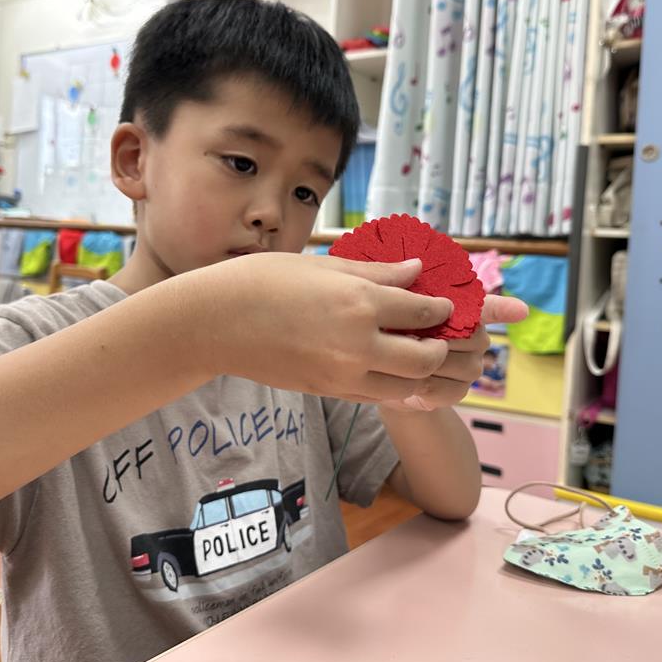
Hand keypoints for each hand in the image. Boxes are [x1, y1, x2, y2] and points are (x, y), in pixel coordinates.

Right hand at [193, 253, 454, 402]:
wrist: (215, 323)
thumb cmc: (263, 281)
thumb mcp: (322, 266)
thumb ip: (375, 273)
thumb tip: (416, 270)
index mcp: (359, 301)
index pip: (423, 310)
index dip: (442, 307)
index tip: (446, 304)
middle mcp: (358, 342)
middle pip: (426, 356)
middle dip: (440, 346)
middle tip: (438, 335)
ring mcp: (342, 373)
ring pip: (406, 385)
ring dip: (419, 372)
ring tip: (416, 354)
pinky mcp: (328, 391)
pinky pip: (376, 396)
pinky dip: (392, 385)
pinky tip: (388, 369)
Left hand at [378, 295, 528, 411]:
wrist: (386, 374)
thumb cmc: (395, 332)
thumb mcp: (398, 308)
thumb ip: (409, 289)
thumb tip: (415, 264)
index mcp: (464, 312)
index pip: (489, 308)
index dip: (505, 308)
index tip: (520, 310)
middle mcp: (475, 338)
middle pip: (471, 338)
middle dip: (437, 339)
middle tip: (407, 337)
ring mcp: (470, 367)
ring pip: (463, 366)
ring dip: (430, 364)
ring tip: (404, 359)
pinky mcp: (458, 391)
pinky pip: (451, 390)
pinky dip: (427, 387)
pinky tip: (411, 380)